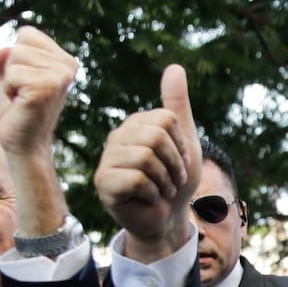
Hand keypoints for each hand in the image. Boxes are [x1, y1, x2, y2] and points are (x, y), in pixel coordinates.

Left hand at [0, 26, 77, 158]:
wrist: (23, 145)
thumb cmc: (16, 110)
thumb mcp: (7, 76)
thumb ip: (5, 57)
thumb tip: (5, 50)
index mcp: (64, 59)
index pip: (26, 34)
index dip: (14, 58)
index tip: (23, 82)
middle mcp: (68, 65)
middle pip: (18, 45)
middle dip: (10, 70)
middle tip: (21, 94)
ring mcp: (60, 76)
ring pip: (14, 57)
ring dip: (9, 81)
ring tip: (21, 99)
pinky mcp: (48, 87)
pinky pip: (12, 74)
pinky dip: (8, 89)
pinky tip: (21, 104)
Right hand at [93, 64, 200, 259]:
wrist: (166, 220)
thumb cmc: (175, 182)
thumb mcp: (184, 142)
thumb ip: (177, 106)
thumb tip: (175, 66)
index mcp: (136, 125)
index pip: (166, 120)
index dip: (180, 145)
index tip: (179, 162)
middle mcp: (118, 138)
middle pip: (155, 137)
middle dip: (173, 164)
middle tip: (172, 180)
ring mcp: (108, 159)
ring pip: (146, 158)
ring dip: (164, 181)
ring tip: (161, 190)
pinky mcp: (103, 183)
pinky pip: (137, 179)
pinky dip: (153, 193)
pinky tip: (148, 199)